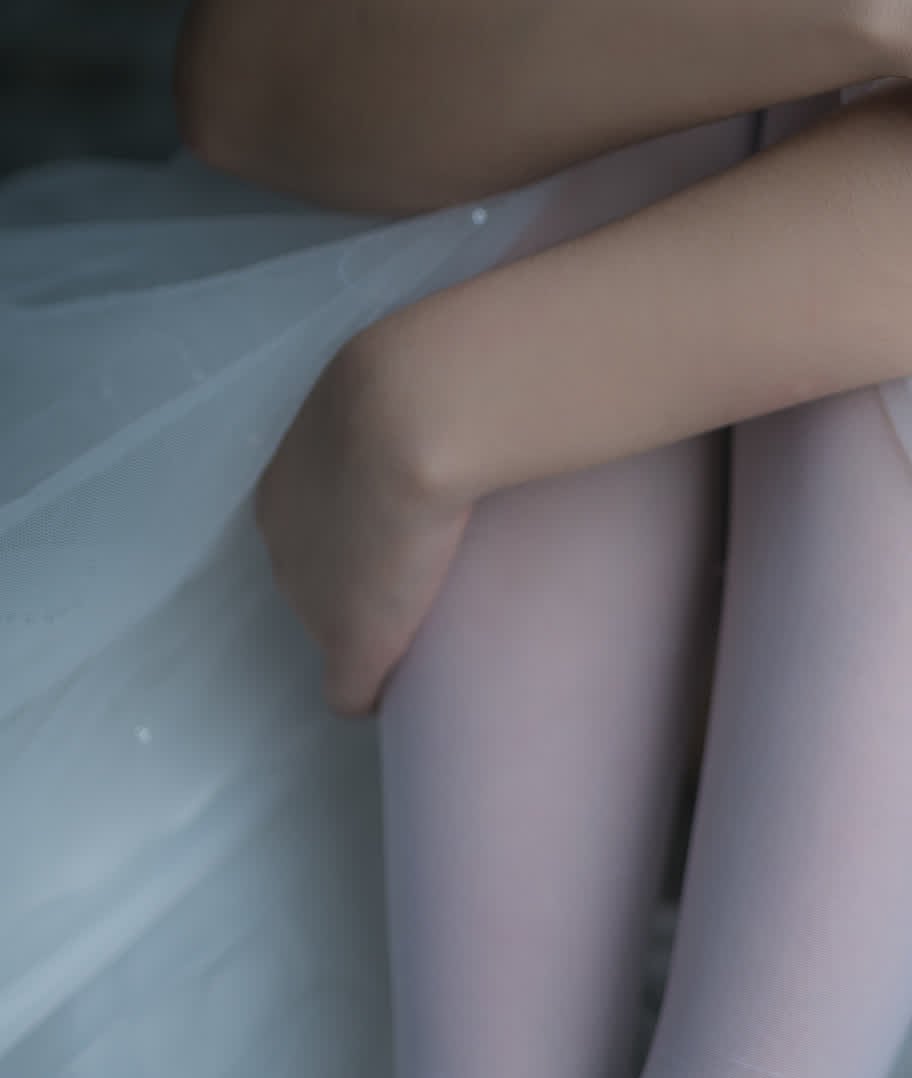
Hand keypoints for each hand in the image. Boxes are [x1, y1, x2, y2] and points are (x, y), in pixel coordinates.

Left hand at [251, 330, 472, 717]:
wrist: (417, 415)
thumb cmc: (416, 387)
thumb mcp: (393, 385)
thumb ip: (404, 396)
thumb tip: (460, 382)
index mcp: (284, 492)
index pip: (309, 533)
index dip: (356, 538)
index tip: (402, 535)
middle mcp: (284, 549)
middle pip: (314, 586)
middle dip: (358, 587)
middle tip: (421, 576)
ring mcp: (313, 603)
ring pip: (336, 631)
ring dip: (373, 631)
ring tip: (424, 625)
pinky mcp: (354, 647)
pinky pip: (351, 691)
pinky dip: (373, 694)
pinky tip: (399, 695)